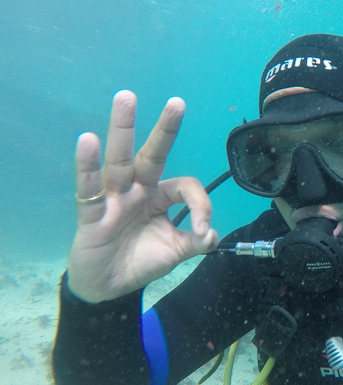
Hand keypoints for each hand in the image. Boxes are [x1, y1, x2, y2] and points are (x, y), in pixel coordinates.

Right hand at [67, 90, 218, 302]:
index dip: (200, 205)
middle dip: (165, 130)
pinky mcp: (91, 213)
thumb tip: (212, 234)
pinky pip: (89, 188)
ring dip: (123, 130)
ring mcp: (113, 199)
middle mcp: (137, 191)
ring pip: (120, 160)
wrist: (108, 287)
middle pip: (152, 155)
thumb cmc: (140, 261)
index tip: (203, 230)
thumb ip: (196, 242)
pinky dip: (87, 166)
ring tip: (126, 97)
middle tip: (178, 102)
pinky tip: (87, 141)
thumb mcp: (175, 252)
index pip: (185, 186)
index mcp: (159, 197)